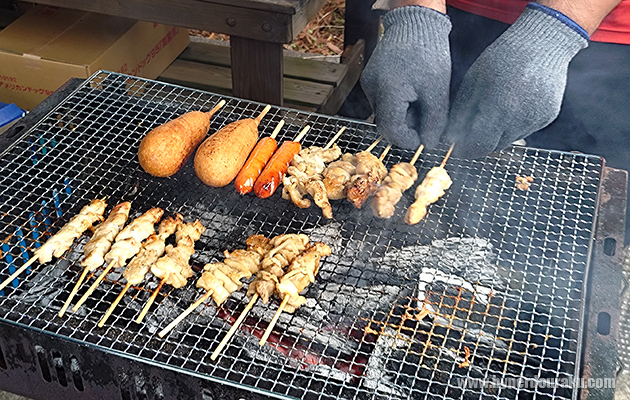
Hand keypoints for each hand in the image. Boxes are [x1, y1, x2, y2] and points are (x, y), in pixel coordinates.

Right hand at [360, 6, 450, 149]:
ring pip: (384, 112)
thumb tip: (430, 144)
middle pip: (386, 123)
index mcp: (388, 92)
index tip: (424, 139)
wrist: (415, 22)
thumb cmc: (428, 53)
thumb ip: (434, 121)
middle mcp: (373, 89)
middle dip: (406, 127)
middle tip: (426, 119)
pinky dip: (396, 103)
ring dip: (402, 115)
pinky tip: (412, 92)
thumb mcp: (437, 90)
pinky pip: (382, 99)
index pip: (392, 130)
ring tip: (421, 101)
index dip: (408, 140)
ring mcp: (369, 83)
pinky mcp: (371, 78)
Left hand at [443, 3, 587, 158]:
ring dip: (497, 133)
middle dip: (479, 142)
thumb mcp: (473, 81)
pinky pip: (524, 130)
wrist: (543, 43)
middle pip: (492, 146)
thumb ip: (461, 112)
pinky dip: (514, 124)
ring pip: (508, 140)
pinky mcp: (547, 117)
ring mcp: (536, 119)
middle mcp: (519, 118)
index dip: (465, 150)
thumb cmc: (502, 58)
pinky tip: (513, 103)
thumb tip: (448, 138)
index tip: (457, 148)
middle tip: (471, 130)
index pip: (477, 146)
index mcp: (497, 107)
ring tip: (494, 109)